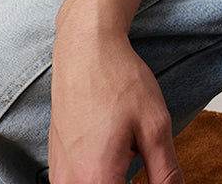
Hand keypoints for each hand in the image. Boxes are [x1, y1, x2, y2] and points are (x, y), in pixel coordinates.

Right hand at [48, 29, 182, 183]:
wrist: (85, 50)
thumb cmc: (117, 81)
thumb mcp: (154, 125)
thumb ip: (165, 171)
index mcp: (96, 180)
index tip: (152, 171)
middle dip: (127, 181)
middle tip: (138, 154)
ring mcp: (59, 176)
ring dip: (113, 178)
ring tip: (125, 146)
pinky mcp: (56, 165)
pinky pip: (81, 181)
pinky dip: (100, 171)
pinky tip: (111, 144)